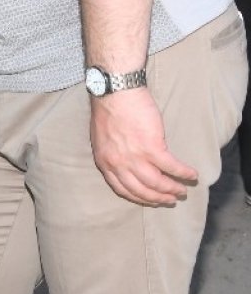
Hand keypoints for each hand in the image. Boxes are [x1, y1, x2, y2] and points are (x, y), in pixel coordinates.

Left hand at [89, 88, 196, 205]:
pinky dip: (183, 173)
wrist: (114, 92)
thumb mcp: (102, 139)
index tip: (150, 200)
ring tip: (182, 191)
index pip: (122, 189)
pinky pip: (171, 167)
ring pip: (157, 183)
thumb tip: (126, 164)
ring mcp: (135, 157)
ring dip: (172, 189)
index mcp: (105, 162)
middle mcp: (118, 164)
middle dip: (158, 198)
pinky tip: (192, 175)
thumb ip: (113, 154)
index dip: (139, 197)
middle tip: (170, 200)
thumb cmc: (108, 110)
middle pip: (141, 190)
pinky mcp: (152, 147)